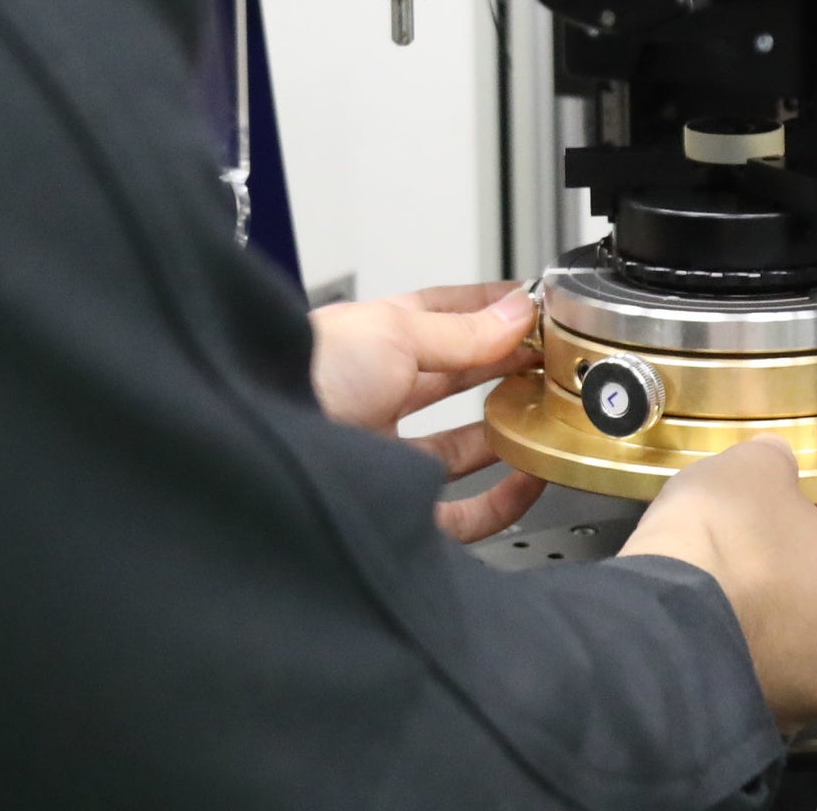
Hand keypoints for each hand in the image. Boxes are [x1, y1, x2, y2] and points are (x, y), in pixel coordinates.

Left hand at [306, 280, 547, 543]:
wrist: (263, 441)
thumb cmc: (306, 371)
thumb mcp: (394, 333)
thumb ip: (462, 331)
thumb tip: (518, 312)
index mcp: (373, 340)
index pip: (443, 315)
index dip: (489, 309)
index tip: (533, 306)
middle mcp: (377, 394)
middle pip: (457, 379)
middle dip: (506, 367)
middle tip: (554, 360)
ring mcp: (386, 450)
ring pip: (462, 447)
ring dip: (507, 431)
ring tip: (546, 417)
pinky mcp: (395, 503)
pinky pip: (461, 511)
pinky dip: (501, 499)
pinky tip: (527, 478)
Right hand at [617, 439, 816, 730]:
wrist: (663, 627)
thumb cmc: (730, 541)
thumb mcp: (753, 467)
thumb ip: (776, 465)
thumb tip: (777, 463)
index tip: (781, 515)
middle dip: (797, 588)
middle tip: (749, 556)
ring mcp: (809, 711)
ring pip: (794, 660)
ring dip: (765, 630)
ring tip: (717, 592)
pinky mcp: (754, 731)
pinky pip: (749, 685)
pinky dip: (732, 661)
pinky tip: (699, 628)